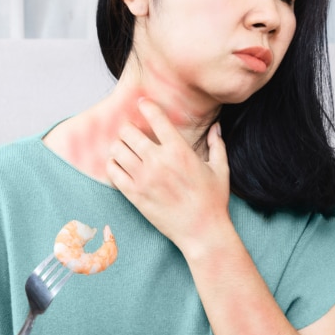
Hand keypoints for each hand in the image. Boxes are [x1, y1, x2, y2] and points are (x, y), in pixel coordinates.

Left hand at [107, 99, 231, 253]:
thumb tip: (216, 127)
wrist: (202, 231)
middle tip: (133, 130)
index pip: (156, 118)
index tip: (143, 103)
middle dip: (129, 127)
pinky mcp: (134, 195)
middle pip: (129, 131)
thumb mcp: (220, 169)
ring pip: (117, 149)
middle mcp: (159, 162)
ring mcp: (144, 179)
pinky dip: (113, 163)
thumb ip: (217, 144)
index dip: (146, 106)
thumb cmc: (213, 200)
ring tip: (126, 147)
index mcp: (179, 151)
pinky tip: (121, 164)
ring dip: (120, 144)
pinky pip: (113, 171)